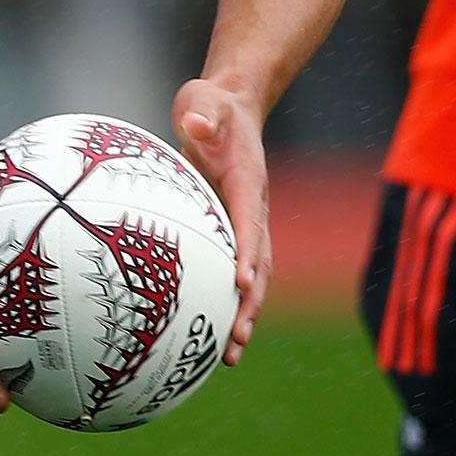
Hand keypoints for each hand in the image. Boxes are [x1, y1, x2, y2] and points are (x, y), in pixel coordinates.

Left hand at [174, 78, 268, 366]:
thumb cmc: (212, 105)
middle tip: (236, 339)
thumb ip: (203, 112)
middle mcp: (253, 207)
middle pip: (260, 263)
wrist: (230, 107)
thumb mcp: (203, 100)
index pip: (249, 221)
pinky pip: (234, 269)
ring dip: (245, 314)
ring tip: (230, 355)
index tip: (241, 284)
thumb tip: (195, 124)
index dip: (247, 253)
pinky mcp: (232, 228)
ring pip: (253, 276)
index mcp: (247, 181)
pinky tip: (211, 334)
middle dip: (251, 303)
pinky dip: (230, 302)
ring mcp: (246, 220)